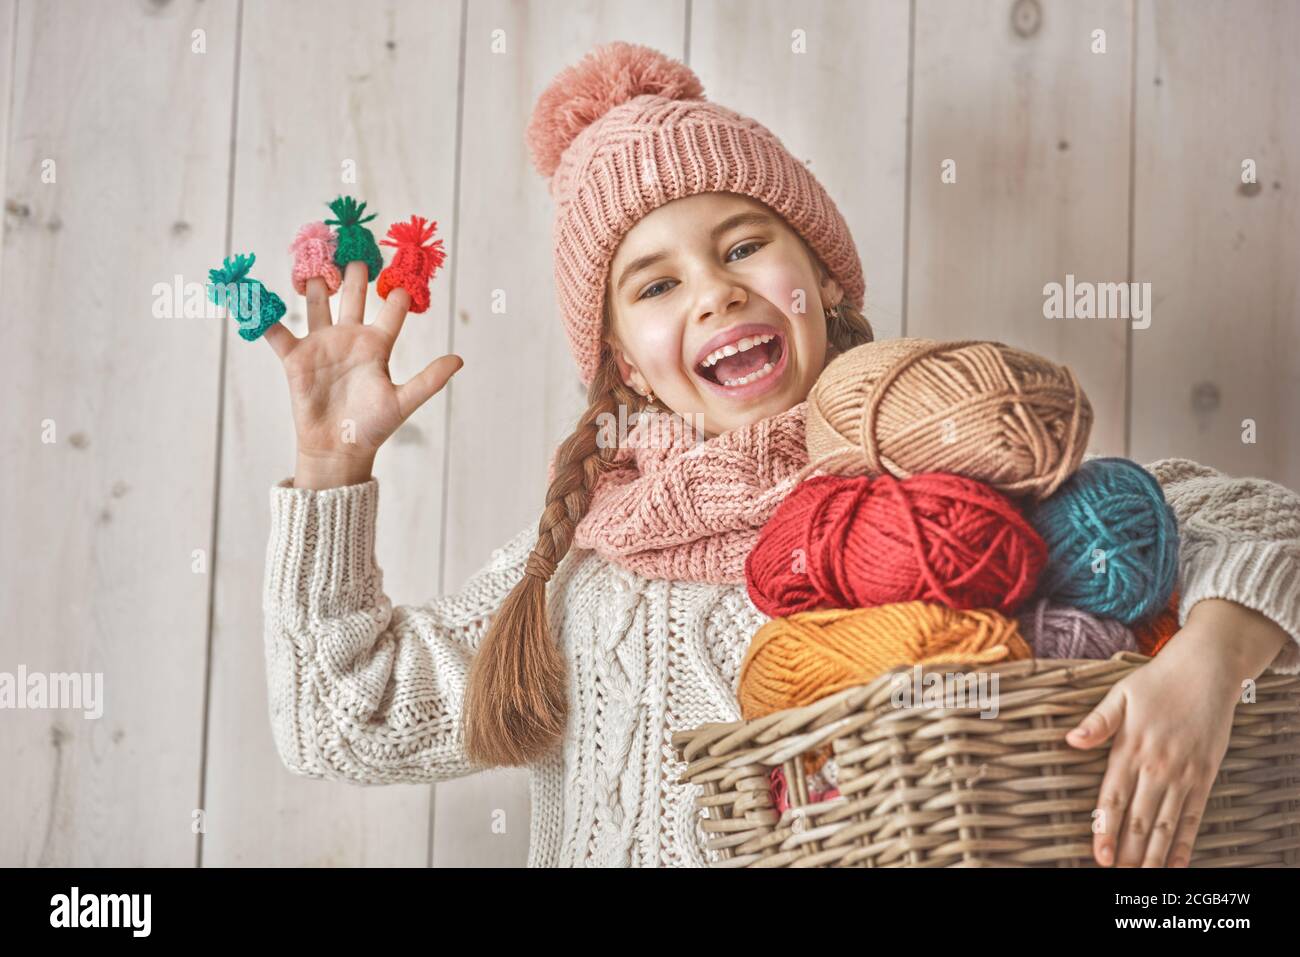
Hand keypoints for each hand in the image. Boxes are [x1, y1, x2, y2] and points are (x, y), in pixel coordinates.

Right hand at [263, 261, 462, 488]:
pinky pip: (276, 330)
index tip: (402, 265)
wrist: (338, 449)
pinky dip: (264, 313)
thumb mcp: (403, 402)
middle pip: (352, 295)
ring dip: (314, 281)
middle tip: (356, 242)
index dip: (397, 290)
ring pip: (316, 302)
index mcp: (378, 345)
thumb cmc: (373, 427)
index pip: (390, 310)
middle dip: (354, 271)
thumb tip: (460, 360)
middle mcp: (349, 337)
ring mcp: (321, 344)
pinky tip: (256, 292)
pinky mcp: (295, 357)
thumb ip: (429, 380)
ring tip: (313, 254)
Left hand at [1065, 598, 1289, 866]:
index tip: (1098, 854)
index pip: (1113, 797)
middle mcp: (1157, 766)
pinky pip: (1193, 816)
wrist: (1206, 671)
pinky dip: (1183, 842)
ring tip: (1140, 876)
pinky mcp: (1204, 776)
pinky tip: (1175, 863)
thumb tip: (1071, 739)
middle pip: (1139, 818)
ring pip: (1165, 823)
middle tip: (1116, 873)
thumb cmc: (1157, 682)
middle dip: (1126, 850)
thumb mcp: (1120, 695)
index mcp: (1130, 748)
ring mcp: (1184, 773)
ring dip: (1152, 853)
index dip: (1105, 828)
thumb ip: (1098, 722)